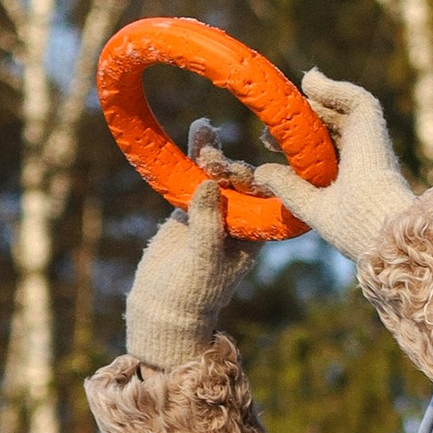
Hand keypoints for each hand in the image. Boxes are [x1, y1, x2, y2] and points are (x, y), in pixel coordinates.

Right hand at [121, 127, 252, 366]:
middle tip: (215, 161)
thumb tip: (210, 184)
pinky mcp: (193, 203)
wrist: (162, 305)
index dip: (270, 177)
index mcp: (257, 234)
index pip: (270, 200)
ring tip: (204, 132)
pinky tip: (199, 127)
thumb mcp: (203, 261)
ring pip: (220, 174)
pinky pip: (196, 174)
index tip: (258, 164)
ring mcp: (217, 209)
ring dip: (214, 154)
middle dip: (232, 167)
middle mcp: (243, 218)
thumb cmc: (191, 293)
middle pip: (244, 182)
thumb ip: (207, 224)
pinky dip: (197, 152)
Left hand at [248, 71, 419, 264]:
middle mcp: (362, 155)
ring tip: (286, 100)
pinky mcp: (372, 124)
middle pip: (329, 128)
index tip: (268, 143)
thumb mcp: (310, 205)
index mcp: (352, 176)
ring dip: (314, 102)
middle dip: (300, 122)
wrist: (373, 224)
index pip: (323, 150)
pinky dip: (333, 89)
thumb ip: (289, 187)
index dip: (297, 142)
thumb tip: (261, 172)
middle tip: (267, 128)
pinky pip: (354, 98)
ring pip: (341, 110)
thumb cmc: (348, 225)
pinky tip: (310, 82)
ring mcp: (367, 138)